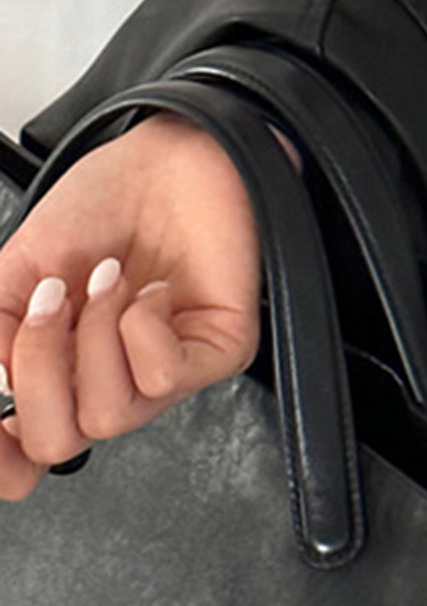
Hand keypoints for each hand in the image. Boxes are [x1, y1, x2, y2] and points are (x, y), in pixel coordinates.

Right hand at [0, 113, 262, 499]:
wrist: (168, 154)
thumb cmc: (104, 202)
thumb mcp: (17, 270)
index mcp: (61, 368)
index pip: (29, 453)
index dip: (4, 459)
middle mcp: (111, 377)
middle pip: (58, 442)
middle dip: (40, 372)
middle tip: (52, 305)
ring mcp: (166, 369)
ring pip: (109, 415)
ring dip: (95, 337)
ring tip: (108, 281)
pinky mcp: (219, 350)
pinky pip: (165, 378)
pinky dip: (143, 329)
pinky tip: (153, 291)